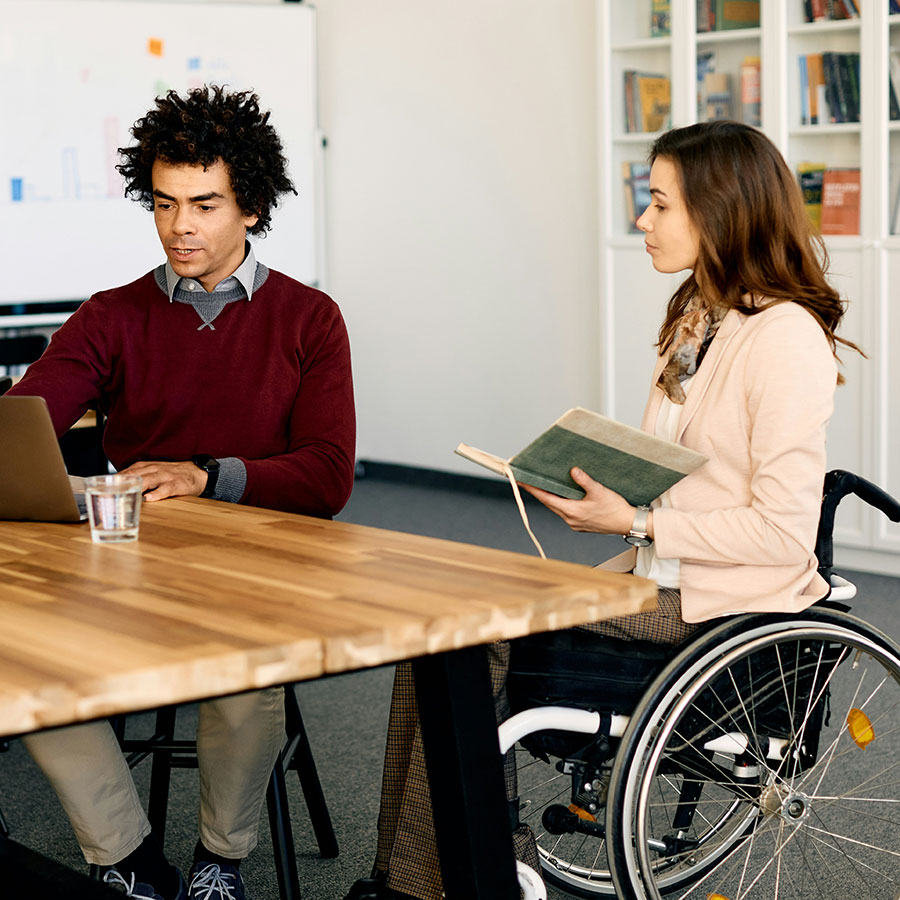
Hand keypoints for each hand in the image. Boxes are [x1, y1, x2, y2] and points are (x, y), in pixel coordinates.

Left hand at [117, 460, 207, 502]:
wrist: (198, 472)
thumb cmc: (173, 475)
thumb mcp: (154, 472)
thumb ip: (138, 477)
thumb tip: (118, 488)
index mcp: (147, 467)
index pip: (126, 472)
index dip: (114, 480)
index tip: (101, 488)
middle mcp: (154, 469)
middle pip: (134, 475)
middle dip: (120, 483)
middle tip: (108, 493)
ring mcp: (166, 476)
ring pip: (148, 480)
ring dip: (136, 487)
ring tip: (125, 495)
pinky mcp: (177, 484)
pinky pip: (166, 489)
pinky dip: (157, 493)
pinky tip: (150, 498)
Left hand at [520, 467, 639, 534]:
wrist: (627, 524)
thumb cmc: (615, 508)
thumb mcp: (599, 491)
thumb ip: (584, 480)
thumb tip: (572, 471)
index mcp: (571, 511)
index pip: (546, 498)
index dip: (532, 489)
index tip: (520, 482)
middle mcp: (570, 520)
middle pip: (549, 503)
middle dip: (539, 492)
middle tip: (528, 481)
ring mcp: (575, 524)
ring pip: (557, 508)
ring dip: (550, 498)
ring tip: (543, 486)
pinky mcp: (580, 525)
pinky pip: (565, 512)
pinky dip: (561, 503)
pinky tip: (563, 496)